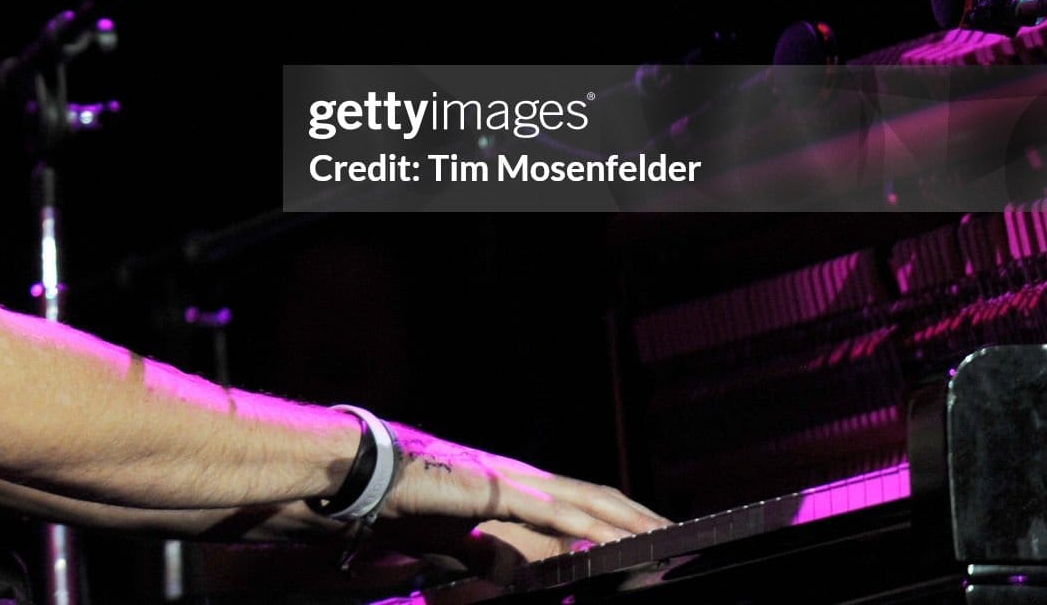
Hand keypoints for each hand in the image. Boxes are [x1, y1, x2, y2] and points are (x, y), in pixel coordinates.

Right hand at [378, 427, 667, 553]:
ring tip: (661, 536)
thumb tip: (515, 577)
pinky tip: (604, 536)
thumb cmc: (405, 502)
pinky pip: (547, 508)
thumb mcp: (457, 538)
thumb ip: (490, 554)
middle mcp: (521, 476)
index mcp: (516, 485)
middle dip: (638, 515)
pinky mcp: (494, 489)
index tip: (653, 531)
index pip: (582, 498)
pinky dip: (580, 523)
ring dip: (624, 518)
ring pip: (583, 498)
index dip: (620, 513)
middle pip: (596, 495)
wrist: (367, 470)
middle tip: (680, 535)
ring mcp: (510, 479)